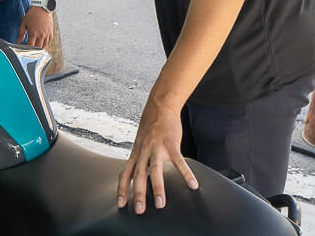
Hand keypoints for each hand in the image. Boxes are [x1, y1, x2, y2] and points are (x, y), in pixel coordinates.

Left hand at [18, 6, 53, 47]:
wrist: (42, 7)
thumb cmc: (32, 14)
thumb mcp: (24, 23)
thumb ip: (21, 34)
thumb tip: (18, 41)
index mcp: (33, 33)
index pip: (30, 46)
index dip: (26, 49)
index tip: (24, 49)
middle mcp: (41, 35)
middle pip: (37, 48)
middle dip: (33, 49)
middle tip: (29, 48)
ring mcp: (47, 34)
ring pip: (44, 46)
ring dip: (39, 47)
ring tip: (35, 45)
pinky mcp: (51, 32)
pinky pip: (48, 42)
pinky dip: (45, 44)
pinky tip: (41, 42)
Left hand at [117, 100, 197, 214]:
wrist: (160, 106)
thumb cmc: (151, 125)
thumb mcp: (140, 142)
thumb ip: (140, 158)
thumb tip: (139, 173)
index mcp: (136, 152)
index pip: (125, 173)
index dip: (122, 188)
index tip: (121, 203)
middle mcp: (144, 151)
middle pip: (139, 175)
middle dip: (138, 193)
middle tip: (139, 210)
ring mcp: (157, 148)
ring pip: (155, 170)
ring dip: (158, 188)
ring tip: (161, 204)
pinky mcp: (171, 144)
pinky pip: (179, 161)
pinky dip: (186, 174)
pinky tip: (193, 185)